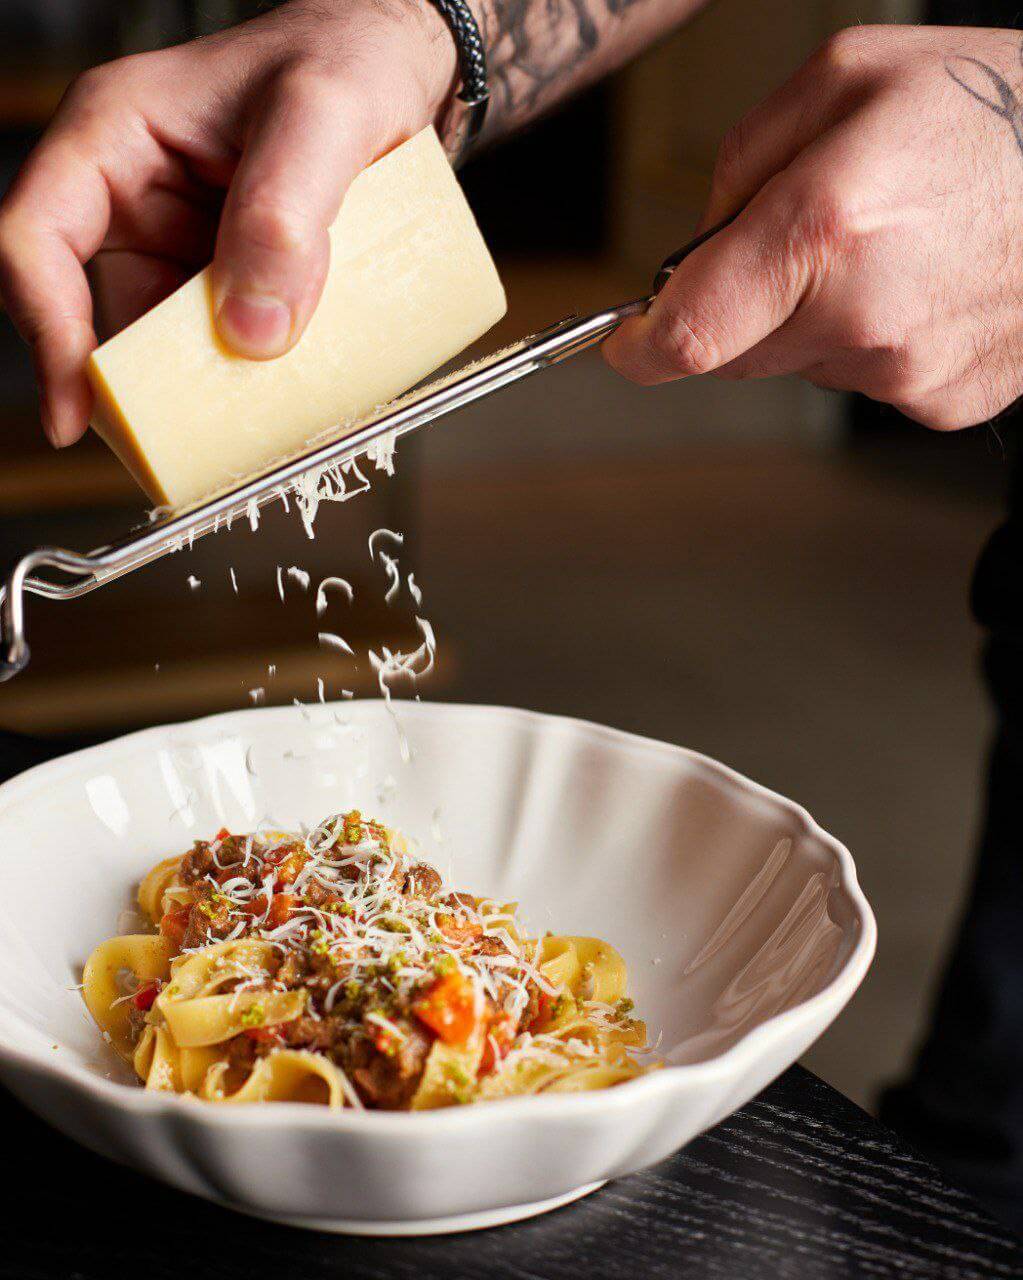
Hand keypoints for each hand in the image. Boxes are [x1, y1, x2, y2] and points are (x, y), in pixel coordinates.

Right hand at [0, 0, 456, 446]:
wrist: (400, 69)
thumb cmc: (349, 57)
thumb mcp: (326, 115)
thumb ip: (285, 213)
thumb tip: (250, 330)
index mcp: (116, 137)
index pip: (37, 240)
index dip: (46, 331)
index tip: (77, 412)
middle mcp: (135, 194)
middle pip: (97, 310)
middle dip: (139, 382)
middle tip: (186, 442)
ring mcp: (181, 241)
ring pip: (165, 340)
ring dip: (204, 385)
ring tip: (255, 413)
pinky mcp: (229, 278)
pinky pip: (220, 342)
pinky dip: (247, 375)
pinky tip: (285, 388)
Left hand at [604, 25, 1022, 429]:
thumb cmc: (996, 109)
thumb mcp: (850, 74)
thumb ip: (744, 160)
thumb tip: (700, 241)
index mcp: (824, 230)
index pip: (688, 336)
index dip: (642, 347)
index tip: (628, 342)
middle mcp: (863, 318)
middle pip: (736, 353)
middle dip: (743, 305)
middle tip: (805, 238)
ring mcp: (906, 371)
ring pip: (803, 365)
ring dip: (815, 318)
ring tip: (892, 247)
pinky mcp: (945, 401)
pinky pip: (867, 379)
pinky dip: (874, 339)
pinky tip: (926, 283)